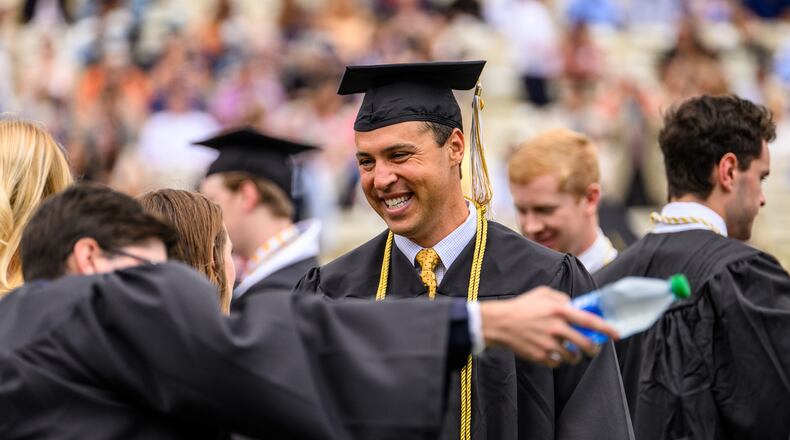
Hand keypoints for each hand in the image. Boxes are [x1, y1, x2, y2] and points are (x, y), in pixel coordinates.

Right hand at [479, 287, 618, 367]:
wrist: (500, 323)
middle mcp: (557, 328)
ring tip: (569, 352)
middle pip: (586, 345)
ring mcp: (549, 344)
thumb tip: (575, 305)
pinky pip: (557, 363)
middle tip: (592, 349)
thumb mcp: (542, 293)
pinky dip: (557, 361)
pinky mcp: (540, 356)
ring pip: (572, 357)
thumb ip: (561, 298)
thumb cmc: (521, 306)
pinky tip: (552, 353)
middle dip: (593, 349)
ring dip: (574, 357)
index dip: (607, 329)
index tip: (617, 335)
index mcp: (560, 311)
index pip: (590, 321)